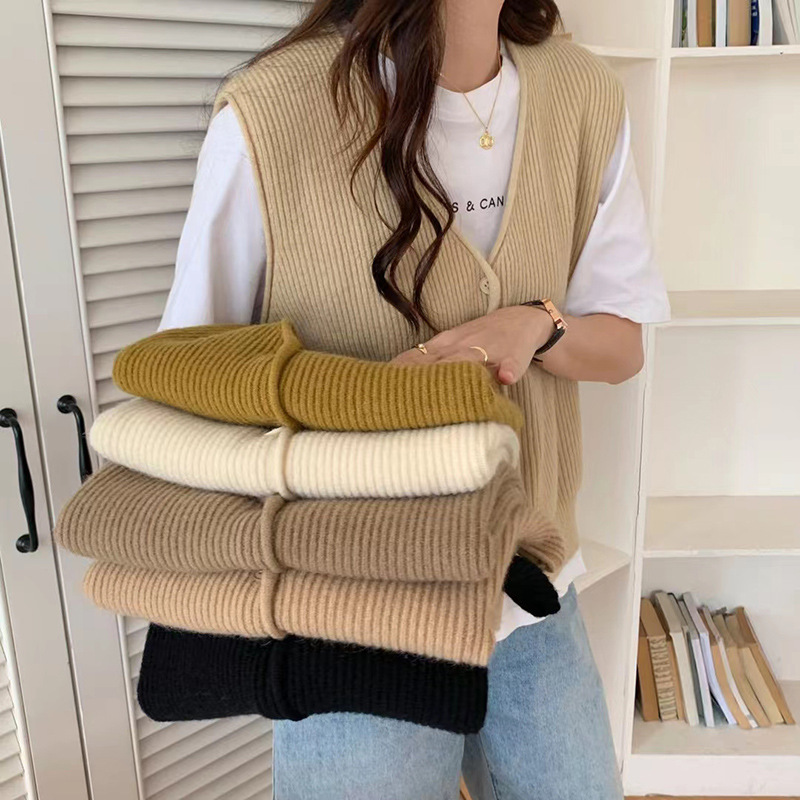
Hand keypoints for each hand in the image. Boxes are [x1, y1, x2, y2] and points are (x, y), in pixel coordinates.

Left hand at [390, 305, 554, 384]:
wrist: (520, 321)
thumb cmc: (478, 341)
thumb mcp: (448, 348)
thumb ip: (425, 362)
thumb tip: (391, 378)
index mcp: (444, 346)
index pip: (415, 358)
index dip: (399, 372)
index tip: (380, 387)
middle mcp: (462, 346)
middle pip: (438, 362)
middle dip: (421, 379)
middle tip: (403, 400)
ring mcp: (488, 350)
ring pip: (471, 360)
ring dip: (459, 372)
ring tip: (447, 392)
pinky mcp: (513, 356)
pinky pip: (511, 364)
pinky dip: (508, 370)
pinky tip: (507, 379)